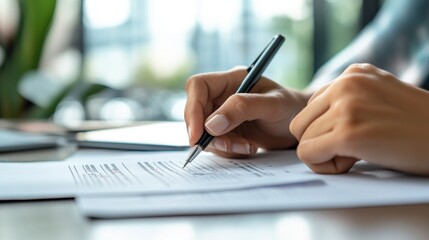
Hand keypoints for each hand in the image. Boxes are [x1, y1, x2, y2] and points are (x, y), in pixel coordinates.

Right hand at [185, 67, 308, 157]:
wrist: (303, 125)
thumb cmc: (291, 107)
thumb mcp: (272, 105)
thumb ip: (243, 109)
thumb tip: (211, 124)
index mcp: (231, 79)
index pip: (198, 86)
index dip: (192, 109)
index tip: (198, 134)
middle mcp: (222, 95)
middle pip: (196, 112)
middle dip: (208, 134)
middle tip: (228, 148)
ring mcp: (223, 114)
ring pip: (204, 132)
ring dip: (222, 145)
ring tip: (248, 147)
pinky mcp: (226, 132)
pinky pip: (216, 144)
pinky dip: (229, 151)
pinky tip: (249, 147)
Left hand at [290, 64, 428, 175]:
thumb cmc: (417, 126)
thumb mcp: (379, 96)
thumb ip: (348, 99)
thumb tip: (315, 118)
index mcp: (353, 74)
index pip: (311, 106)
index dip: (326, 128)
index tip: (353, 134)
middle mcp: (346, 84)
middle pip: (301, 123)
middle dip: (321, 141)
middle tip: (352, 147)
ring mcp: (346, 106)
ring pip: (303, 139)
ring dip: (326, 154)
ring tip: (359, 152)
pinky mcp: (348, 133)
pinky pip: (308, 154)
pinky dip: (325, 166)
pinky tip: (353, 161)